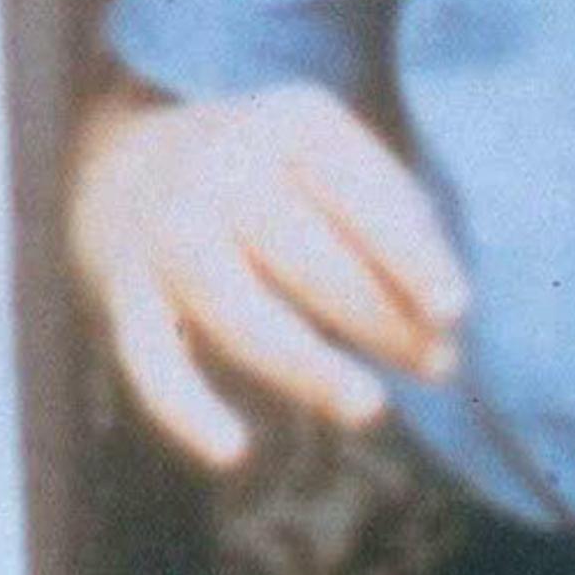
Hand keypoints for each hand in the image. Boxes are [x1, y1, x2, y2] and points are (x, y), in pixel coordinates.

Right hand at [66, 79, 468, 469]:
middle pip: (311, 258)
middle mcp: (224, 166)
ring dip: (310, 369)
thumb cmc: (269, 172)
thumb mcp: (330, 156)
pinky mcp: (122, 292)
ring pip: (242, 315)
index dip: (412, 256)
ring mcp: (168, 230)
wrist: (119, 163)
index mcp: (293, 121)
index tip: (455, 311)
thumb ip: (391, 215)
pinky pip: (152, 363)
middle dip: (382, 320)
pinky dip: (188, 411)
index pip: (363, 194)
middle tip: (440, 366)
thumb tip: (444, 313)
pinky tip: (236, 452)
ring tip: (371, 407)